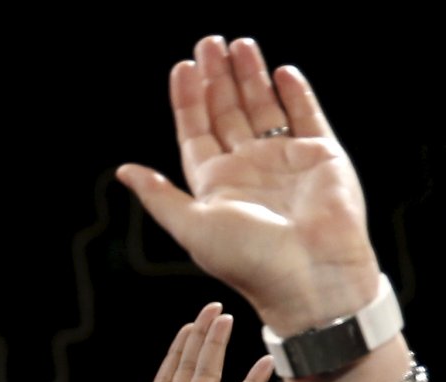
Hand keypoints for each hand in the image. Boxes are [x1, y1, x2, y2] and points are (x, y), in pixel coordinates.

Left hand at [117, 37, 379, 335]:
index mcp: (215, 185)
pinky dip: (294, 92)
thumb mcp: (191, 226)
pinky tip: (279, 70)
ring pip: (264, 107)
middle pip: (228, 112)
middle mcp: (248, 169)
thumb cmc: (247, 258)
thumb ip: (159, 197)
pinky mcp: (322, 155)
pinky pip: (306, 115)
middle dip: (217, 78)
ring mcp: (285, 160)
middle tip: (208, 42)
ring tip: (239, 44)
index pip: (196, 132)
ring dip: (250, 76)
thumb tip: (124, 171)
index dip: (188, 101)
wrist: (310, 276)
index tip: (182, 68)